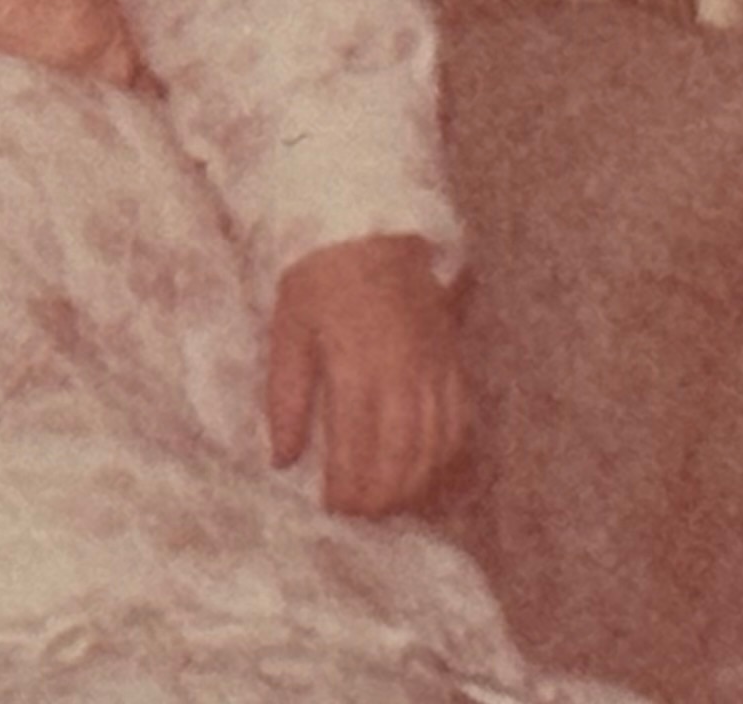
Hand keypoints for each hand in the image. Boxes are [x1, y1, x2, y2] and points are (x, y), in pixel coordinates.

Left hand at [264, 231, 466, 516]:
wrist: (369, 226)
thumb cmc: (318, 278)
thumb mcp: (288, 329)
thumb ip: (287, 397)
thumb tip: (283, 459)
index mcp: (357, 365)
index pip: (357, 448)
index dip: (348, 488)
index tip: (332, 510)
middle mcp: (404, 373)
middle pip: (401, 456)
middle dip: (381, 496)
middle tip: (359, 516)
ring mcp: (435, 368)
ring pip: (434, 446)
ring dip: (413, 485)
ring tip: (388, 505)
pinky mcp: (452, 360)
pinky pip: (459, 421)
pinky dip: (445, 456)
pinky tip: (427, 474)